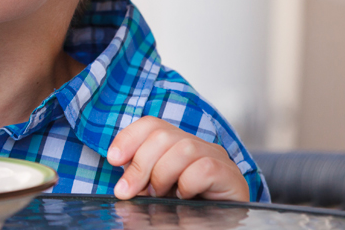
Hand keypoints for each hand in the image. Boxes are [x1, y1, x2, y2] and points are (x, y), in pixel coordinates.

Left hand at [107, 116, 248, 201]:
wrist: (219, 225)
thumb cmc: (184, 210)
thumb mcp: (156, 192)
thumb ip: (140, 183)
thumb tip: (121, 187)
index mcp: (177, 145)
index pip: (151, 124)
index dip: (128, 138)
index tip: (113, 160)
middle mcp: (199, 146)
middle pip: (163, 134)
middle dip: (140, 163)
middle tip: (128, 191)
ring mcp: (217, 159)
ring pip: (183, 148)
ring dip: (162, 174)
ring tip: (159, 195)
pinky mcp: (231, 176)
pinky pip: (204, 169)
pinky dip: (188, 184)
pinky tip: (185, 198)